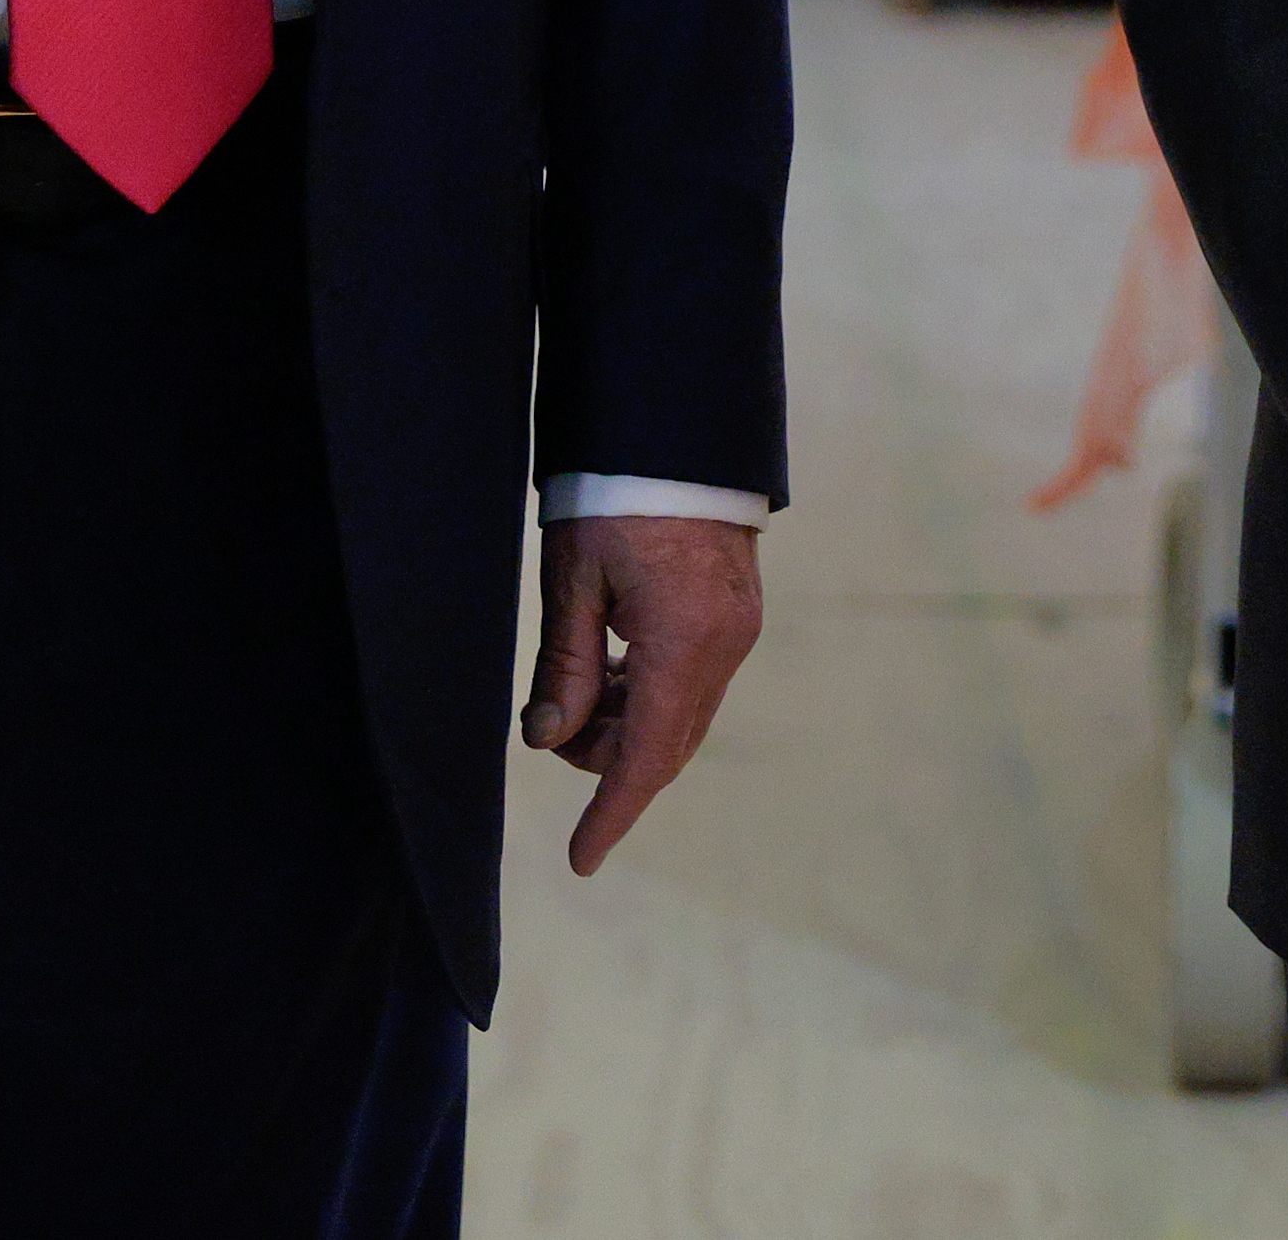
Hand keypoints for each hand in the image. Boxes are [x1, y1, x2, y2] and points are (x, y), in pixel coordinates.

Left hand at [522, 513, 763, 876]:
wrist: (677, 427)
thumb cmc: (616, 495)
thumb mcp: (573, 582)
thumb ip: (564, 668)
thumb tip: (548, 739)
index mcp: (683, 642)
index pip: (646, 757)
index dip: (611, 814)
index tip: (582, 859)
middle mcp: (725, 646)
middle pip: (667, 742)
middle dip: (609, 758)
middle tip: (553, 728)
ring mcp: (738, 630)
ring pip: (682, 714)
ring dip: (628, 724)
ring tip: (575, 692)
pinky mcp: (737, 613)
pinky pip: (694, 679)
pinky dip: (650, 692)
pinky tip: (610, 666)